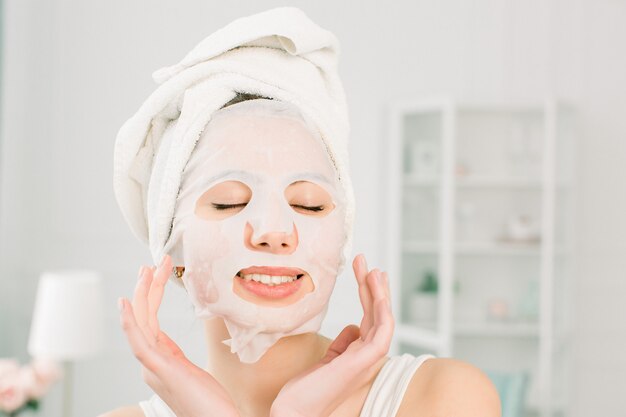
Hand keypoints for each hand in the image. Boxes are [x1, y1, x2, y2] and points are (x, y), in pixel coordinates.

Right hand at [118, 254, 239, 416]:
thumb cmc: (211, 406)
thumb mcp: (194, 375)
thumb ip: (181, 362)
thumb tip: (178, 353)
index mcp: (160, 362)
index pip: (151, 323)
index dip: (151, 297)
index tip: (157, 275)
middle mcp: (152, 364)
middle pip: (144, 319)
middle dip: (147, 288)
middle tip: (153, 264)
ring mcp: (153, 368)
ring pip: (141, 324)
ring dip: (142, 294)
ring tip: (147, 270)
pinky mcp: (160, 371)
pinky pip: (140, 342)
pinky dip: (130, 322)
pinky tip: (126, 302)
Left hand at [270, 254, 393, 416]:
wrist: (295, 412)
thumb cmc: (307, 390)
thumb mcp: (327, 359)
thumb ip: (343, 343)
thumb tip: (354, 326)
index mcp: (359, 353)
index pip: (369, 317)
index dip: (368, 293)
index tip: (363, 271)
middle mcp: (367, 356)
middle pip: (377, 314)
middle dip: (373, 286)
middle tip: (365, 261)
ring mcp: (367, 360)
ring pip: (382, 320)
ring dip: (380, 293)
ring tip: (372, 270)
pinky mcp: (361, 362)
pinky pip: (380, 333)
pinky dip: (382, 312)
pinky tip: (377, 292)